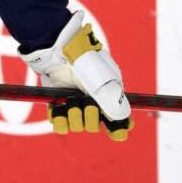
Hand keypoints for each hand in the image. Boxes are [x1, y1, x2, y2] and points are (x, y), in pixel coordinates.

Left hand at [21, 11, 132, 140]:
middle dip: (91, 119)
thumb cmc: (86, 63)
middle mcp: (92, 102)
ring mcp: (75, 103)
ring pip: (77, 126)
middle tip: (88, 104)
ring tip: (71, 104)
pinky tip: (59, 111)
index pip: (118, 121)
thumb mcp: (104, 81)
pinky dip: (60, 120)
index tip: (115, 132)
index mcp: (109, 96)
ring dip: (75, 118)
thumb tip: (123, 122)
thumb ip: (113, 103)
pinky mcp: (58, 104)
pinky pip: (60, 124)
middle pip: (95, 126)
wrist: (61, 50)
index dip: (118, 129)